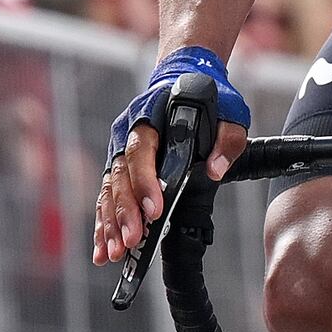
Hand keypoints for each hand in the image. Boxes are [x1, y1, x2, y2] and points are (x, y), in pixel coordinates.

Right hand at [90, 44, 245, 266]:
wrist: (184, 78)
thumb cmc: (207, 98)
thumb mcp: (229, 112)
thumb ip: (227, 139)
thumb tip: (216, 170)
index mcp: (150, 118)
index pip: (142, 152)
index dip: (145, 182)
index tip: (154, 211)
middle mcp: (126, 136)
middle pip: (120, 177)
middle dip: (125, 213)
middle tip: (131, 242)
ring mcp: (119, 153)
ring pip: (110, 192)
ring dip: (110, 224)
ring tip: (114, 254)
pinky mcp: (120, 170)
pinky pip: (107, 199)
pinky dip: (104, 225)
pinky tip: (103, 250)